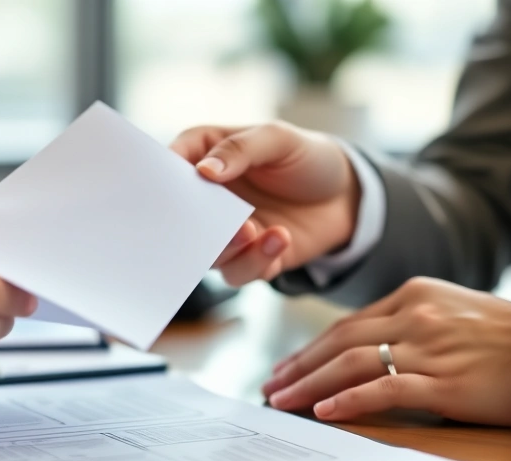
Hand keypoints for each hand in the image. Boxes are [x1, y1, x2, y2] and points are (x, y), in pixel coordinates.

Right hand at [171, 122, 360, 285]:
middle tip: (215, 218)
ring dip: (226, 246)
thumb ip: (240, 150)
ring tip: (253, 230)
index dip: (164, 179)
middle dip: (194, 224)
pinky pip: (240, 272)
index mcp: (205, 157)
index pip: (170, 166)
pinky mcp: (250, 259)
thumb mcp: (278, 138)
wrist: (346, 197)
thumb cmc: (308, 157)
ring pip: (207, 253)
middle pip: (181, 218)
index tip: (170, 189)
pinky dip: (257, 260)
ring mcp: (227, 233)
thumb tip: (204, 171)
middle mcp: (208, 199)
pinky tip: (280, 238)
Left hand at [263, 278, 510, 426]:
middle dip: (298, 365)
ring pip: (352, 363)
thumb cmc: (509, 336)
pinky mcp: (444, 382)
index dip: (311, 347)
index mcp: (414, 295)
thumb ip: (411, 322)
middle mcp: (415, 316)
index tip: (286, 365)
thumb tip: (368, 348)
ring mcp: (428, 348)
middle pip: (339, 341)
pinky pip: (385, 390)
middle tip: (270, 385)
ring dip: (309, 383)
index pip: (348, 324)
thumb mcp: (453, 311)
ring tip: (282, 401)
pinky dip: (349, 401)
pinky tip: (324, 411)